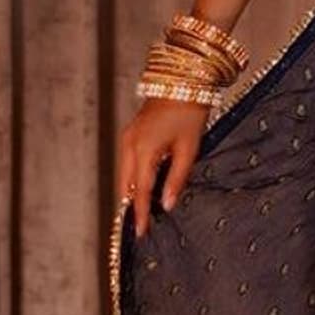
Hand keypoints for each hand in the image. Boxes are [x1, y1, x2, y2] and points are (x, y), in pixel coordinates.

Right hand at [118, 100, 209, 238]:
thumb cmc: (190, 112)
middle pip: (125, 186)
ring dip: (131, 193)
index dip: (140, 214)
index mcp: (144, 150)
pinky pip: (127, 162)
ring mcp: (127, 138)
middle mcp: (129, 145)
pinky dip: (133, 177)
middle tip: (138, 227)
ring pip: (124, 174)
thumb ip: (177, 179)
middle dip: (130, 206)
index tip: (141, 233)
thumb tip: (167, 204)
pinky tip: (142, 186)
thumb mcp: (189, 148)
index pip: (141, 192)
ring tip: (141, 212)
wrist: (182, 81)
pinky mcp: (131, 133)